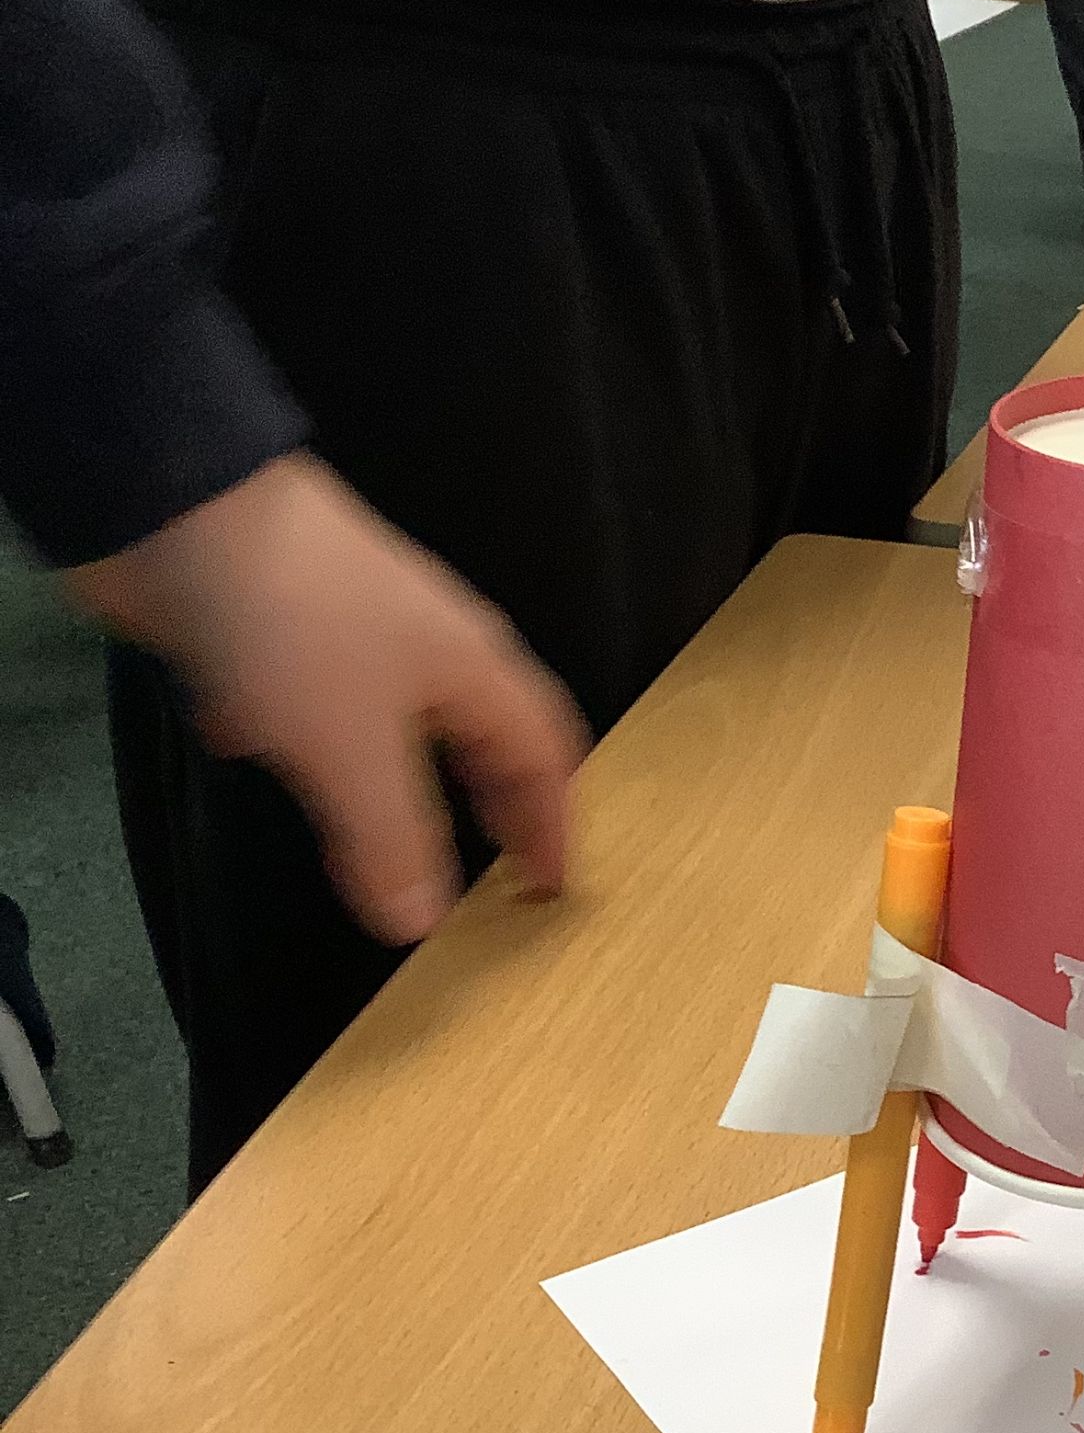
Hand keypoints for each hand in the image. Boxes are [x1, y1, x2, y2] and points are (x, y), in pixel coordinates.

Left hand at [62, 454, 583, 945]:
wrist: (181, 508)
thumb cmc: (300, 629)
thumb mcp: (353, 753)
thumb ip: (391, 842)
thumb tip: (421, 924)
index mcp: (475, 673)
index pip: (545, 756)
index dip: (554, 823)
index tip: (552, 888)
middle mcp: (431, 652)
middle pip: (484, 738)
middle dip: (492, 805)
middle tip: (494, 873)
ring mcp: (357, 636)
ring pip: (401, 725)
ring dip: (404, 785)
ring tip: (392, 846)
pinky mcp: (285, 630)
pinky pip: (321, 705)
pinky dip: (315, 748)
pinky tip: (272, 770)